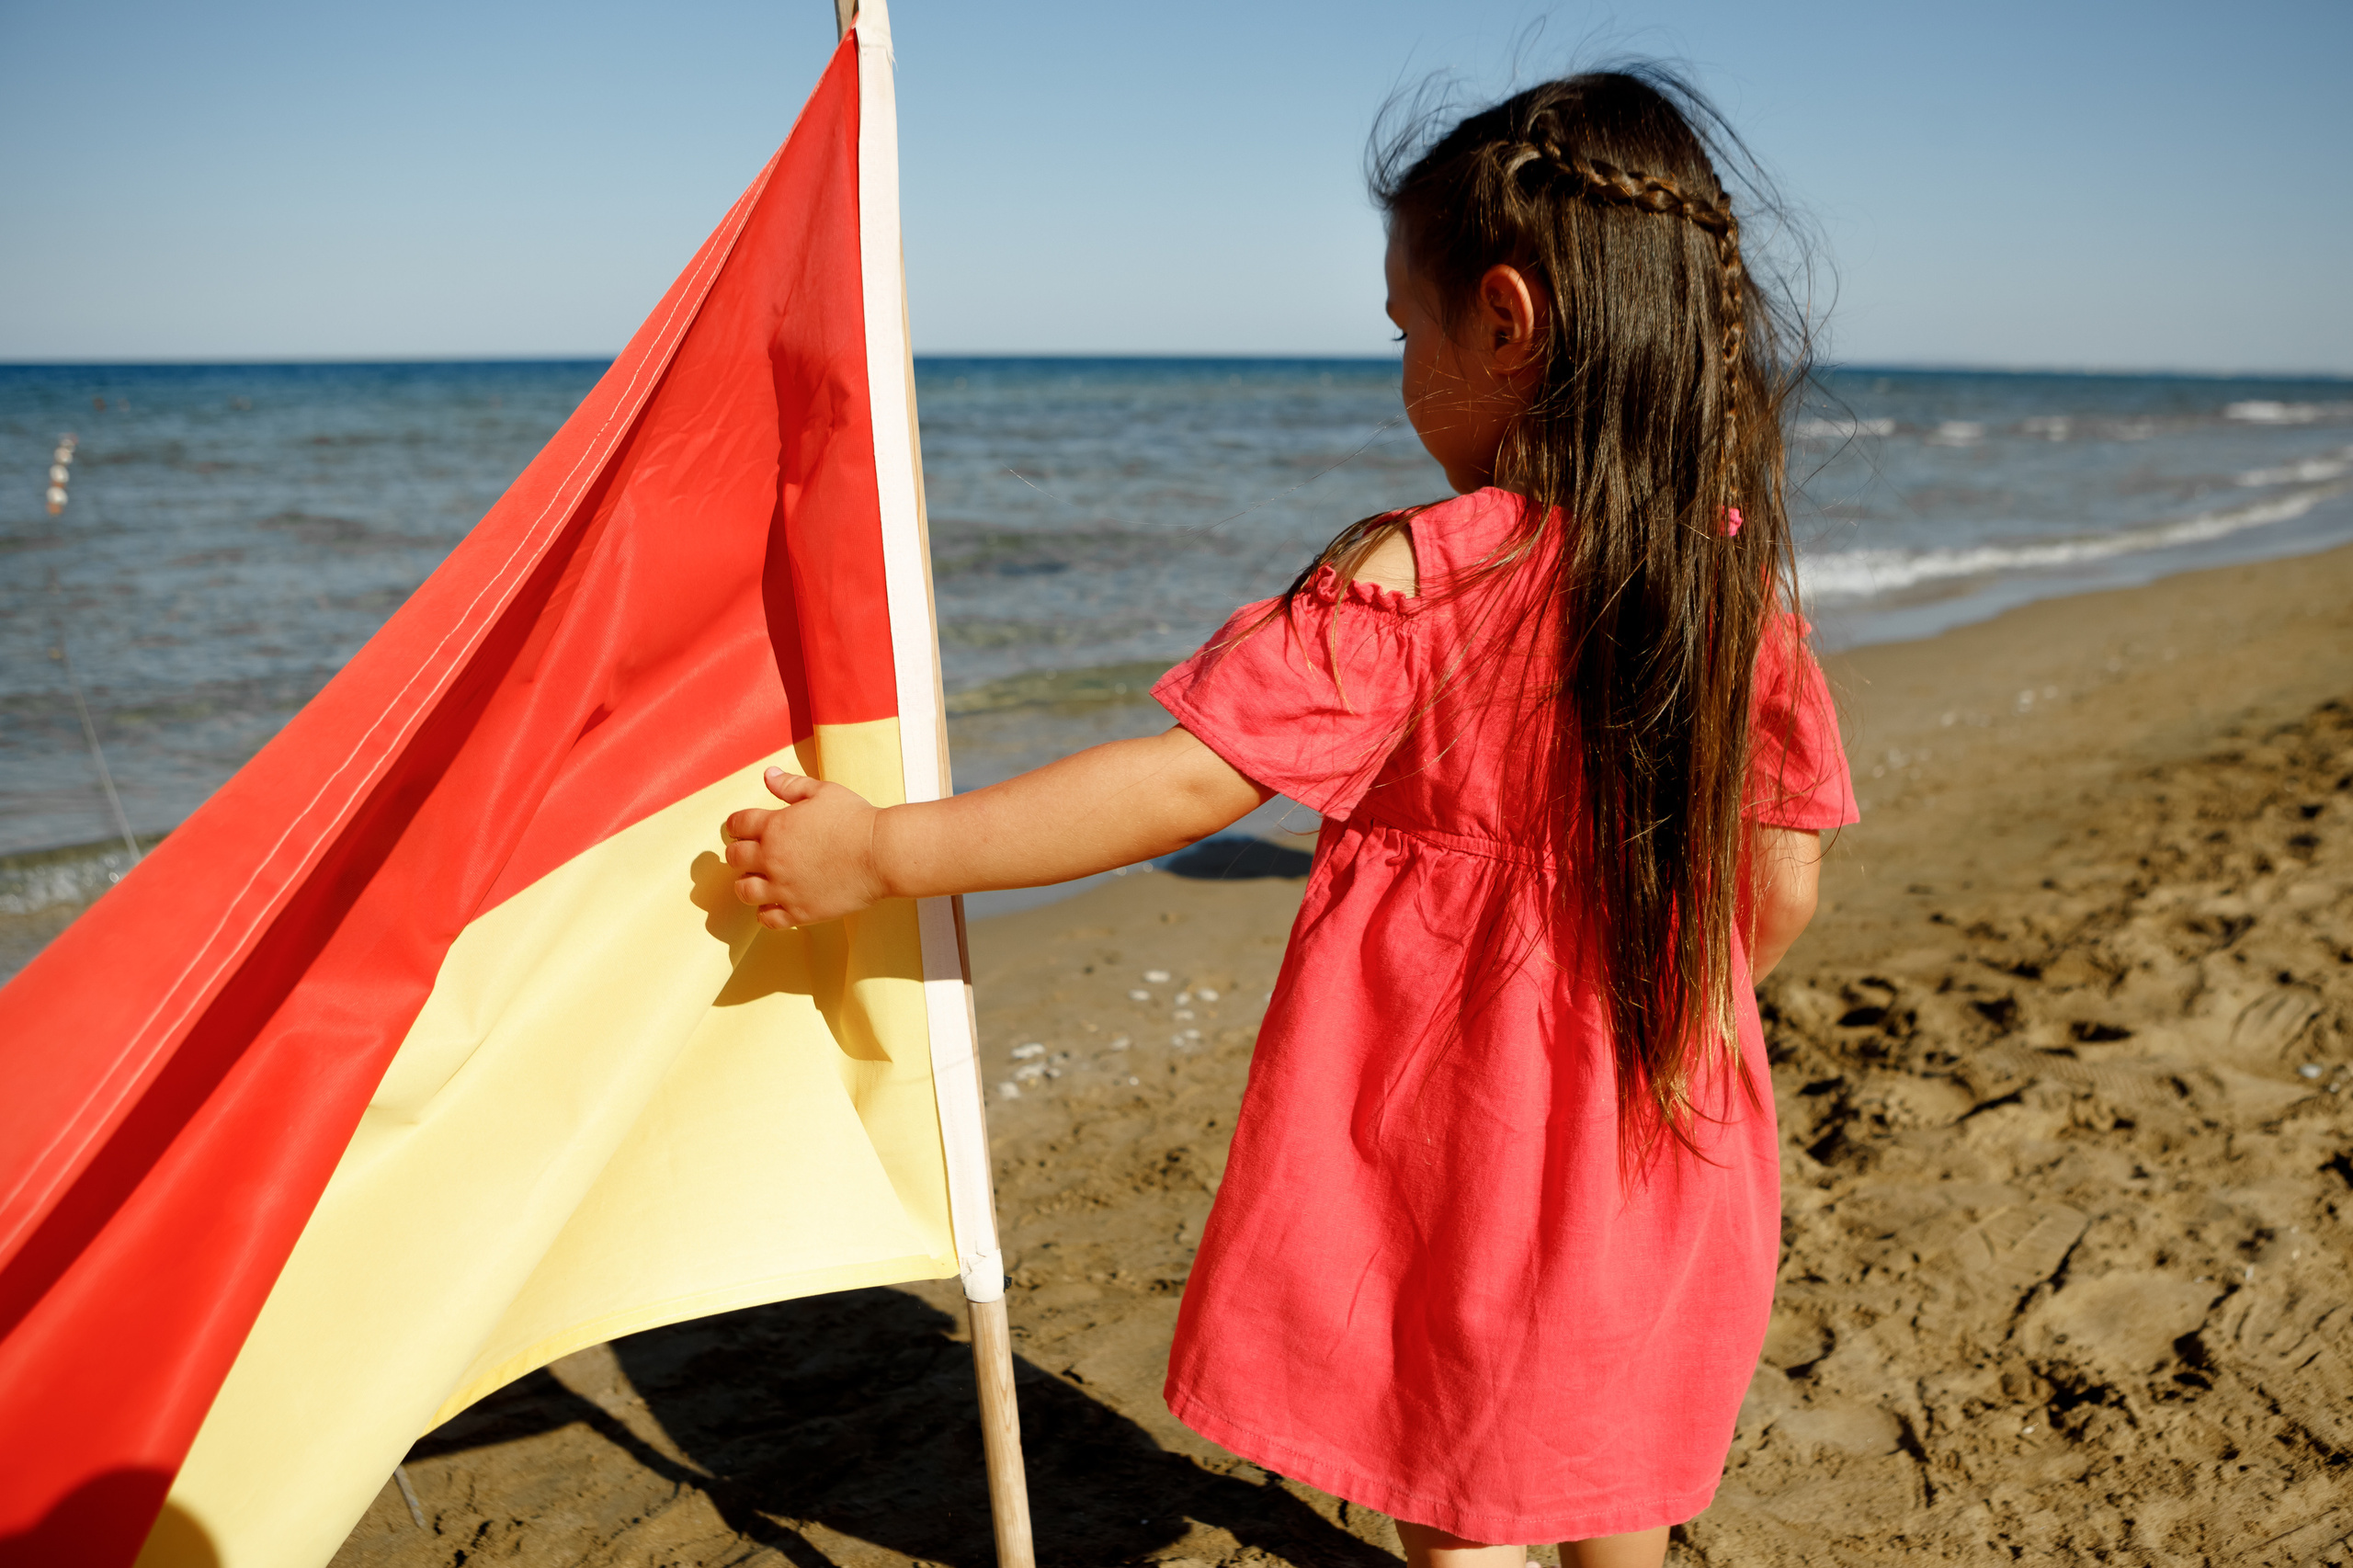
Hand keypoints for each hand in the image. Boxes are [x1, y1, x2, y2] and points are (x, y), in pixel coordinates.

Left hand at [723, 768, 889, 928]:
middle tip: (749, 853)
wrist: (881, 854)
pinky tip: (776, 903)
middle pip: (735, 857)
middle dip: (739, 852)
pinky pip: (768, 918)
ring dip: (747, 883)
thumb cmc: (855, 820)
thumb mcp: (823, 792)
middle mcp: (772, 859)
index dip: (737, 824)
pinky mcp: (799, 911)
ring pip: (744, 891)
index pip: (737, 824)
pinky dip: (766, 912)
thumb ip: (791, 785)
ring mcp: (784, 888)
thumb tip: (769, 775)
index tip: (742, 828)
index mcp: (774, 826)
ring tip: (759, 880)